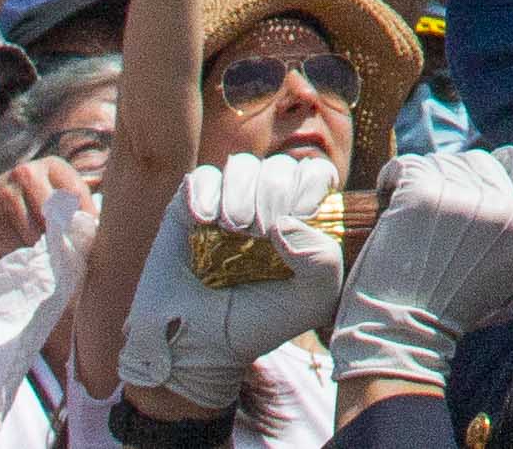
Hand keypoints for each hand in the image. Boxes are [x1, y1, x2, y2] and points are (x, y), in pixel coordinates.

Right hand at [125, 155, 350, 411]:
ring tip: (232, 229)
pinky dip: (205, 194)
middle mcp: (265, 204)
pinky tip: (202, 222)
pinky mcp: (188, 208)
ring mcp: (226, 203)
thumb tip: (287, 222)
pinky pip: (200, 178)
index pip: (315, 174)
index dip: (308, 188)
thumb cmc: (258, 322)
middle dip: (273, 196)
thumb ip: (324, 261)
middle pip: (279, 169)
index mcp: (300, 219)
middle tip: (257, 235)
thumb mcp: (311, 300)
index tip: (298, 218)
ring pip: (241, 166)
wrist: (199, 346)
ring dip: (240, 194)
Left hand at [331, 147, 512, 397]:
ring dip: (422, 180)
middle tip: (430, 210)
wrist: (401, 336)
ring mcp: (462, 196)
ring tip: (407, 215)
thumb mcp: (504, 283)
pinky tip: (386, 199)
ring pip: (441, 160)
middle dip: (453, 178)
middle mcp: (501, 206)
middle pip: (478, 160)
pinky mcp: (423, 192)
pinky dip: (392, 177)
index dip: (507, 162)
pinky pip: (406, 164)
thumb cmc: (446, 316)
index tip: (484, 171)